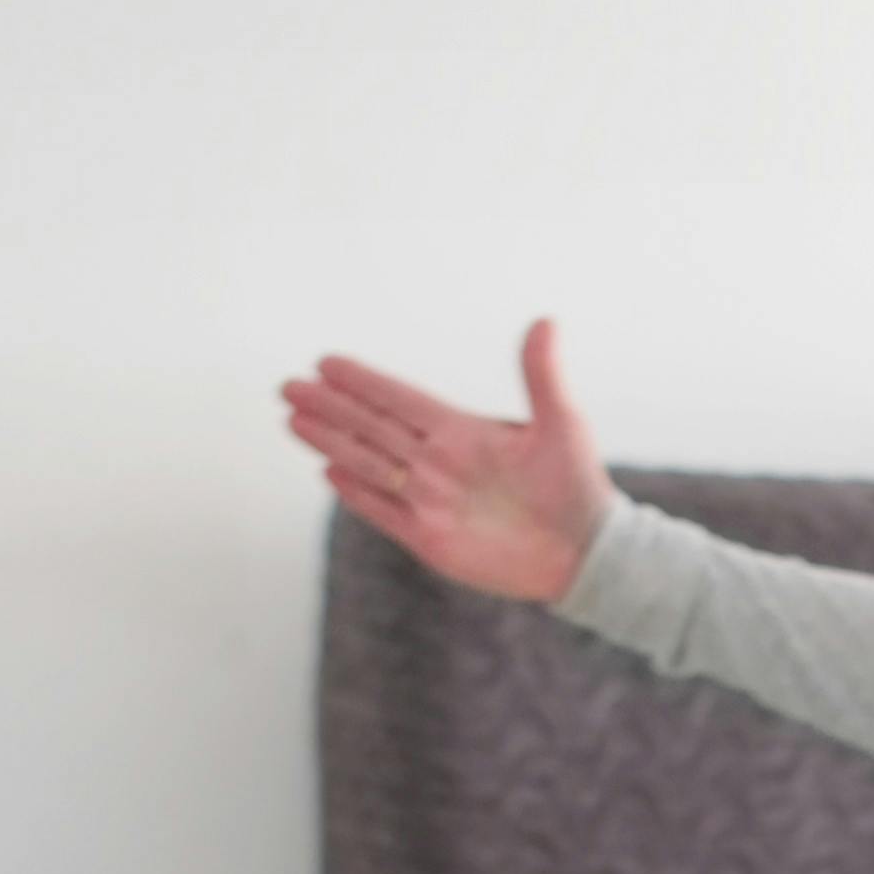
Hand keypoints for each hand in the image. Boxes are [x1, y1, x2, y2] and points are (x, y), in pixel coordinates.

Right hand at [279, 320, 613, 604]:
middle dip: (330, 407)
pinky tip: (330, 472)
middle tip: (288, 385)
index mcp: (462, 431)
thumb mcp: (562, 424)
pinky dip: (358, 493)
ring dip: (331, 442)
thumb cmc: (579, 485)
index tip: (326, 362)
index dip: (363, 382)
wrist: (585, 552)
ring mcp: (431, 500)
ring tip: (294, 420)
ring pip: (369, 464)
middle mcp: (439, 461)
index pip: (399, 399)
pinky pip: (384, 511)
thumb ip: (542, 375)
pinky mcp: (431, 538)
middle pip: (371, 427)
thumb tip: (545, 321)